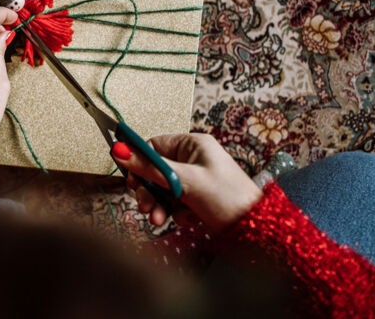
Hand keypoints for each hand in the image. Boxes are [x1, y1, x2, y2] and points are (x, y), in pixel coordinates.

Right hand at [113, 133, 262, 232]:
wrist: (254, 230)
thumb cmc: (227, 198)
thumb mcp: (185, 180)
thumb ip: (150, 168)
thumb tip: (120, 151)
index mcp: (193, 145)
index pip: (154, 146)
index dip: (139, 162)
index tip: (131, 179)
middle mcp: (193, 159)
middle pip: (156, 170)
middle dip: (149, 191)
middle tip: (145, 206)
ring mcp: (195, 179)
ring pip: (163, 189)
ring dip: (159, 205)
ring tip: (159, 219)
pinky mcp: (197, 198)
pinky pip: (174, 202)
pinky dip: (175, 212)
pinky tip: (186, 219)